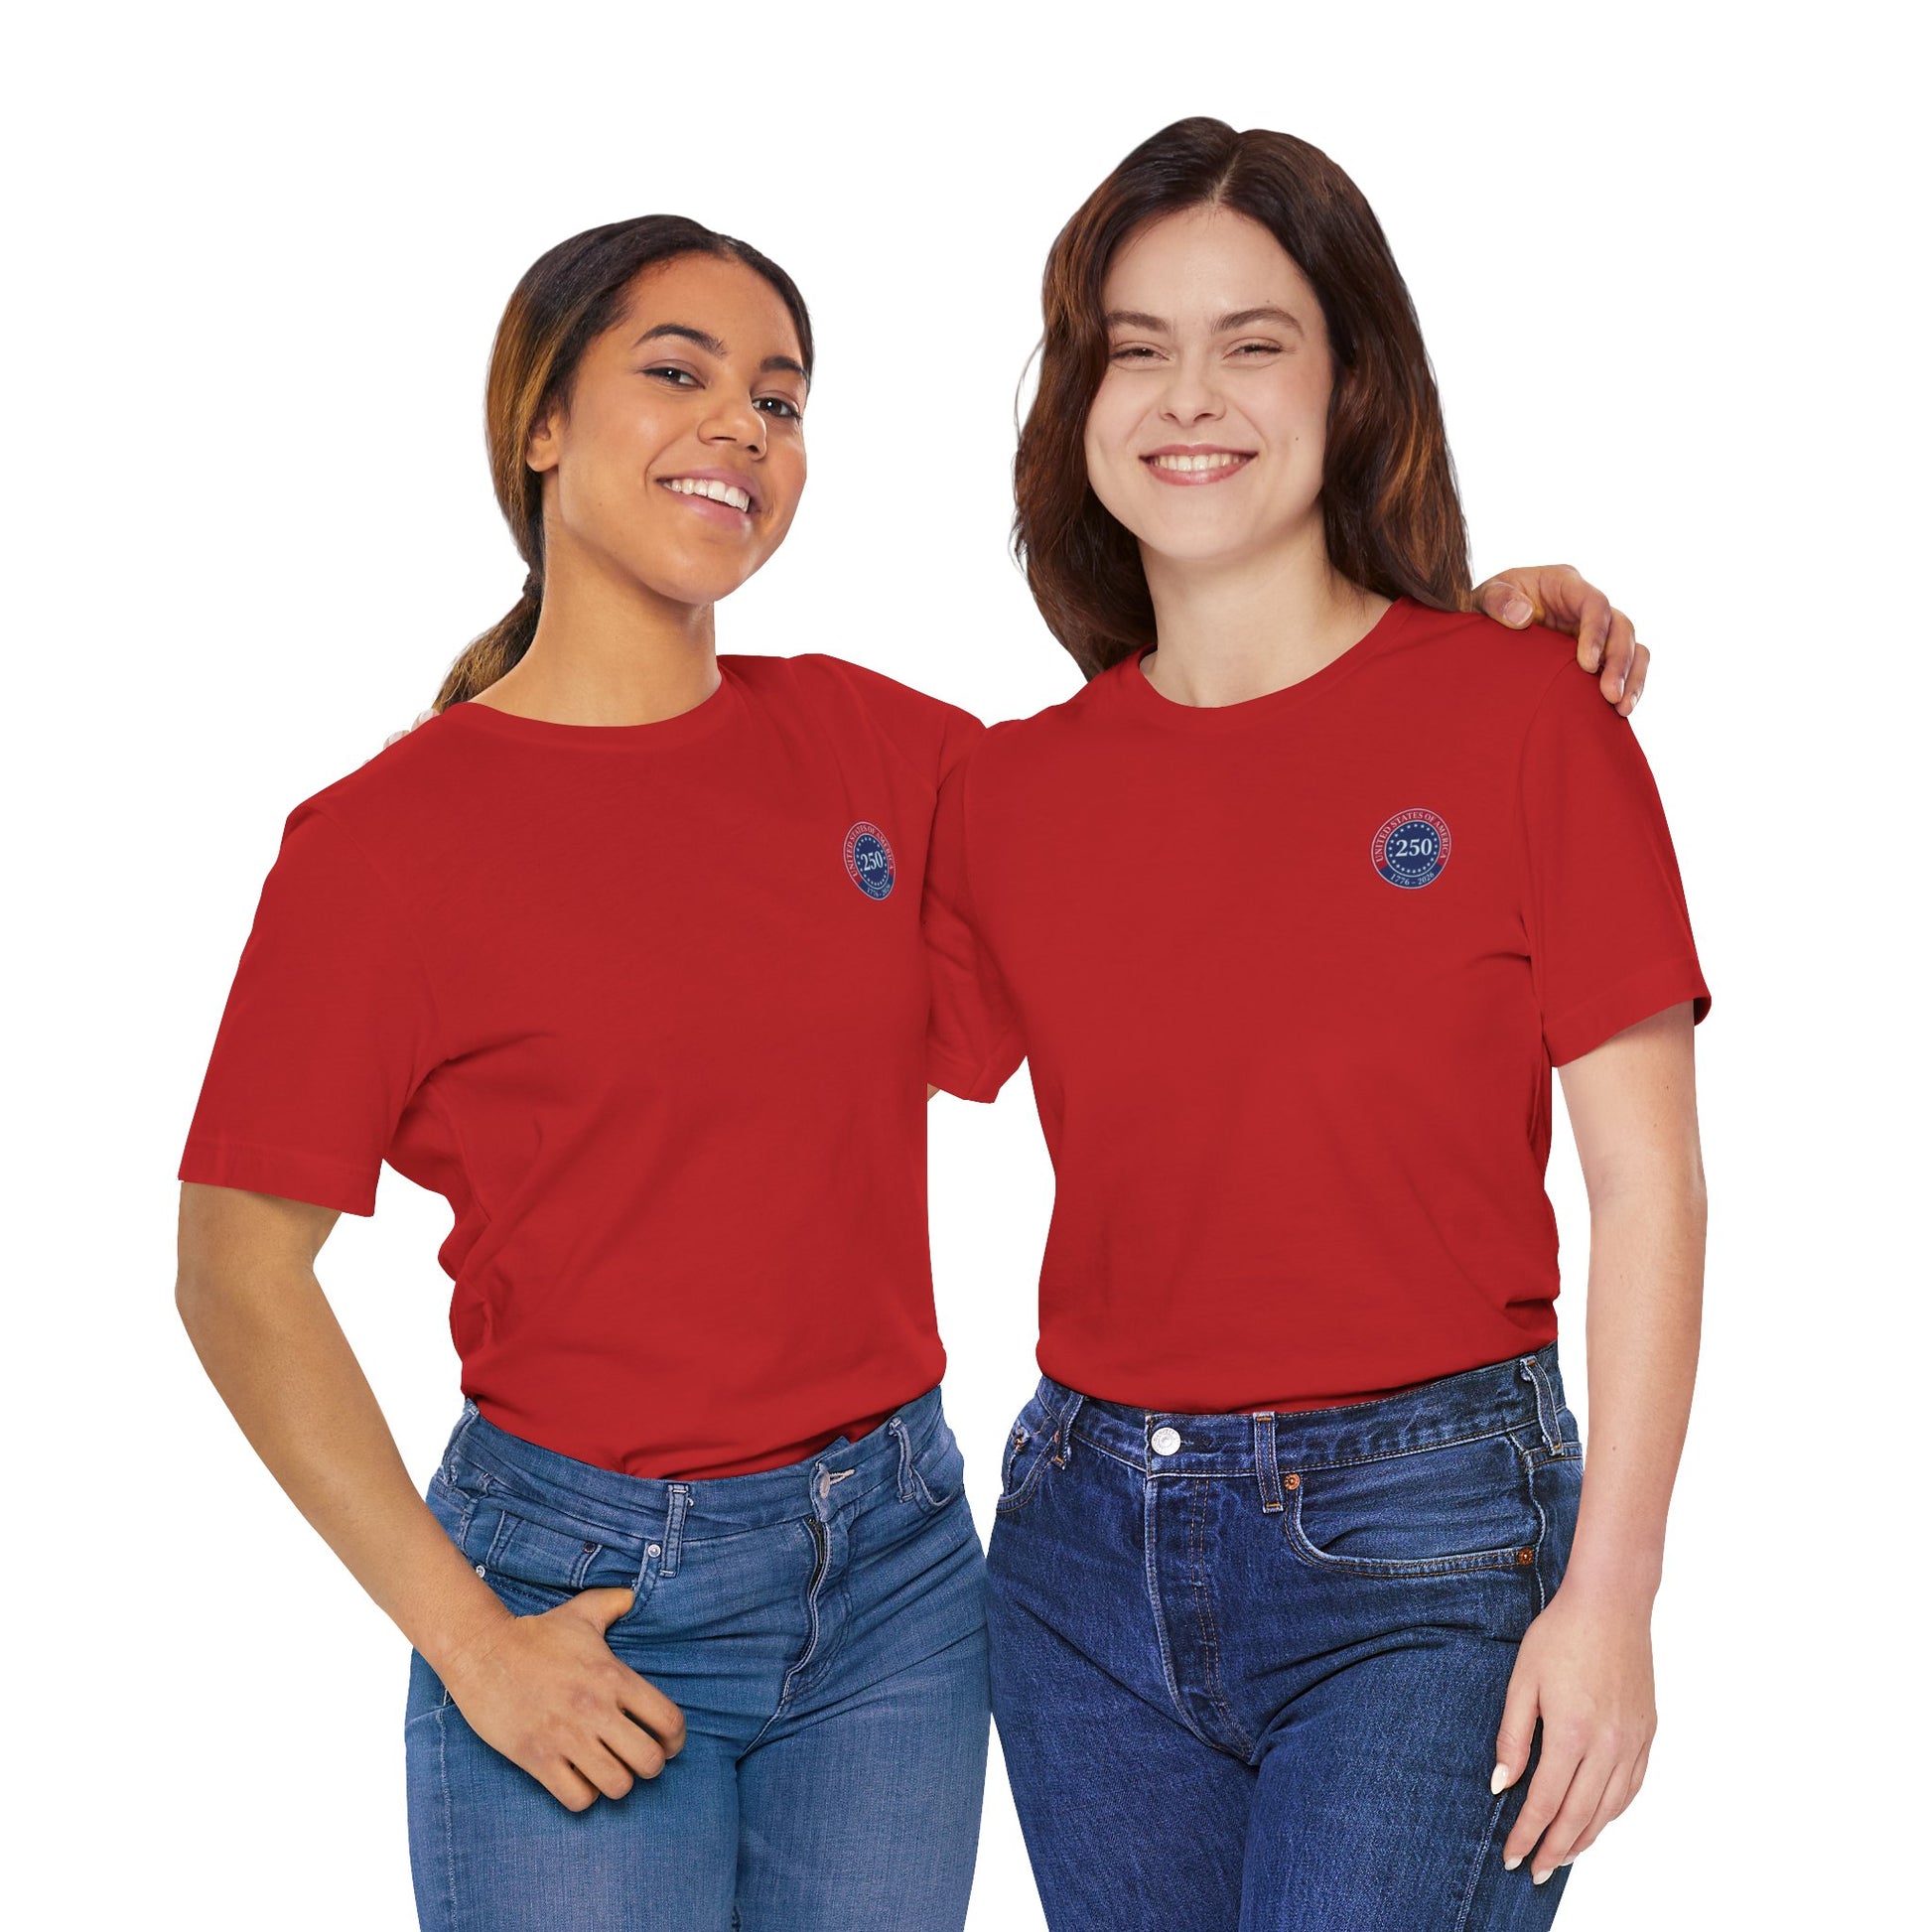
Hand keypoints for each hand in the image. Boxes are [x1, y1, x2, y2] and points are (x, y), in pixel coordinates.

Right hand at [438, 1586, 686, 1809]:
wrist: (482, 1651)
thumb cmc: (536, 1634)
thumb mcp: (581, 1613)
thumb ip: (613, 1603)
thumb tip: (632, 1596)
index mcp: (614, 1677)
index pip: (668, 1721)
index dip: (675, 1739)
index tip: (667, 1742)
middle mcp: (596, 1710)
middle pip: (649, 1762)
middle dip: (649, 1765)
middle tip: (637, 1758)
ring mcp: (566, 1737)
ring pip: (617, 1785)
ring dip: (617, 1782)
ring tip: (609, 1770)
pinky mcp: (537, 1758)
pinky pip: (578, 1798)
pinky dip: (583, 1796)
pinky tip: (578, 1779)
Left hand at [1475, 565, 1648, 714]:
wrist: (1488, 626)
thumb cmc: (1490, 606)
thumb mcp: (1485, 597)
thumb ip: (1498, 601)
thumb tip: (1523, 617)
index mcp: (1565, 584)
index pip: (1595, 602)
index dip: (1596, 632)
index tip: (1587, 665)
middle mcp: (1588, 605)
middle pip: (1621, 627)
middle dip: (1619, 661)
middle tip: (1609, 695)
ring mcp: (1597, 630)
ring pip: (1632, 647)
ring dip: (1631, 677)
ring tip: (1621, 709)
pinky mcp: (1599, 653)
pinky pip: (1627, 666)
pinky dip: (1629, 686)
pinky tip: (1619, 712)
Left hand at [1492, 1586, 1655, 1884]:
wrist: (1611, 1605)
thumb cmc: (1560, 1636)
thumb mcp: (1522, 1681)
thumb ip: (1513, 1737)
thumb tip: (1501, 1785)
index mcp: (1572, 1733)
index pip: (1546, 1802)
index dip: (1528, 1835)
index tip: (1513, 1858)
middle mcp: (1607, 1745)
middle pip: (1580, 1816)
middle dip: (1555, 1849)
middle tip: (1534, 1872)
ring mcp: (1632, 1742)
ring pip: (1609, 1809)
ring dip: (1585, 1838)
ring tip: (1562, 1856)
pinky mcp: (1647, 1734)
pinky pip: (1631, 1788)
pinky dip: (1612, 1812)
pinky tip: (1597, 1820)